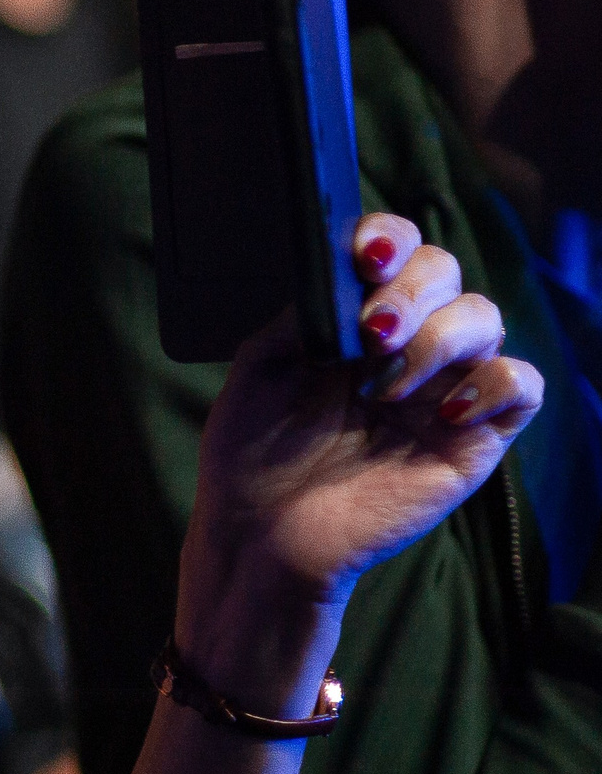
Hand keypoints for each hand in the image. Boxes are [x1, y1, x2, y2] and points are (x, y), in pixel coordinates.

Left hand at [177, 214, 541, 712]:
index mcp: (352, 319)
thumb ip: (302, 314)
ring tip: (382, 385)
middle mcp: (405, 344)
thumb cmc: (252, 453)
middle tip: (369, 333)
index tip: (364, 258)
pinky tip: (440, 409)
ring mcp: (443, 388)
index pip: (394, 250)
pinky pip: (521, 384)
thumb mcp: (260, 368)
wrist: (260, 535)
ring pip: (484, 316)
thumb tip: (342, 272)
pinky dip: (492, 382)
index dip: (389, 238)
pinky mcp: (474, 437)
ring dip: (437, 337)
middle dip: (410, 289)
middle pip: (445, 271)